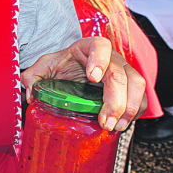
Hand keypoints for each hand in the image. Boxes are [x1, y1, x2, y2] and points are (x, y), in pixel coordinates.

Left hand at [21, 36, 146, 131]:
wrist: (74, 70)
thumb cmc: (62, 67)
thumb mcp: (44, 68)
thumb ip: (34, 77)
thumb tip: (31, 93)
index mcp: (89, 46)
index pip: (100, 46)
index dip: (99, 60)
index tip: (93, 77)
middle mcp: (111, 57)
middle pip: (120, 73)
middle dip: (115, 100)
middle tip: (106, 121)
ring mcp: (124, 70)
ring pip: (136, 84)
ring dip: (129, 108)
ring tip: (116, 126)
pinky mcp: (131, 86)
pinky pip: (141, 97)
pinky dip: (136, 111)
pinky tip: (124, 124)